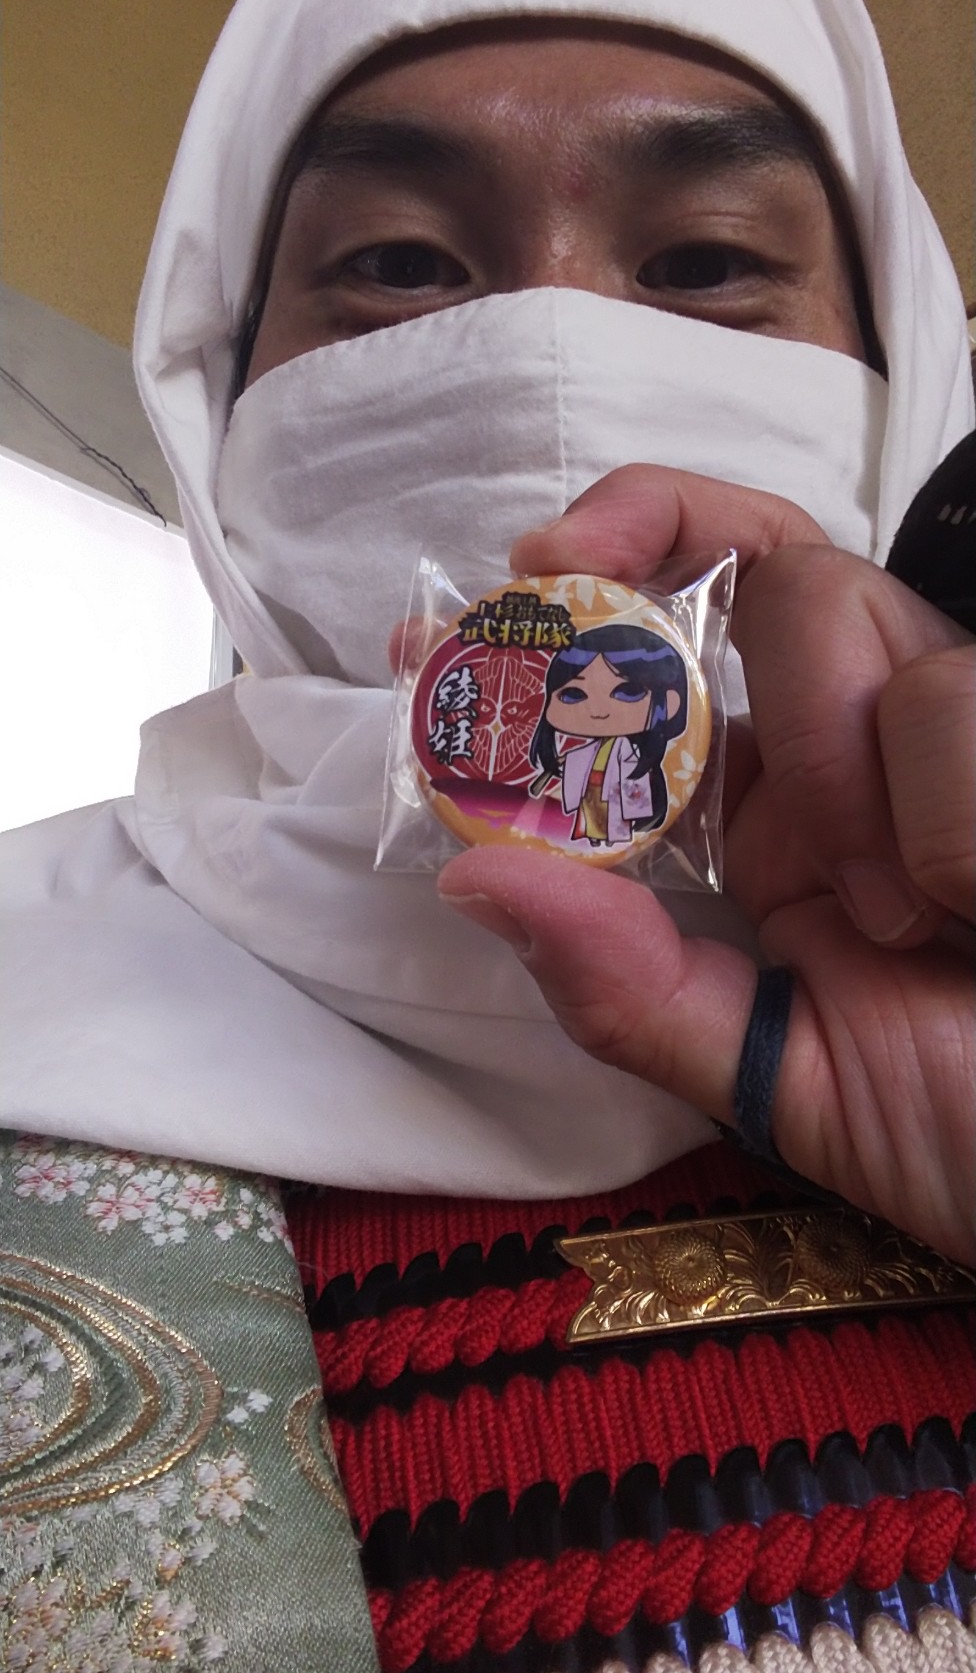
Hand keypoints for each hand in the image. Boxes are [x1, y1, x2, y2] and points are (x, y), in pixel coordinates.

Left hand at [438, 466, 975, 1263]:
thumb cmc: (967, 1128)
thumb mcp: (775, 1079)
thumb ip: (633, 991)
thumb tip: (472, 884)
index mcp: (782, 806)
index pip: (672, 649)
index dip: (560, 603)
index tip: (439, 625)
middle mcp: (864, 741)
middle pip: (752, 559)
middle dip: (645, 544)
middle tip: (556, 570)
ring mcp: (952, 723)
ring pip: (838, 606)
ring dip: (829, 766)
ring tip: (893, 921)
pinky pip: (950, 698)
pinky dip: (947, 821)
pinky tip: (969, 913)